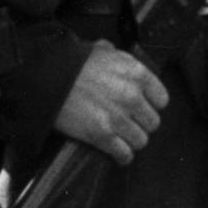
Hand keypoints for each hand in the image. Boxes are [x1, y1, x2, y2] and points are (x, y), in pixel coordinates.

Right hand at [50, 42, 167, 162]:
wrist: (46, 79)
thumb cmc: (71, 63)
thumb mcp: (99, 50)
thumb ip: (115, 55)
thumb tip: (113, 52)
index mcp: (136, 73)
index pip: (161, 99)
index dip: (150, 104)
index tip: (141, 107)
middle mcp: (132, 96)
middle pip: (152, 122)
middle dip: (140, 124)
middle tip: (127, 123)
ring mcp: (118, 117)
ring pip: (141, 140)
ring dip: (131, 141)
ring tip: (120, 138)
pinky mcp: (103, 135)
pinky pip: (124, 154)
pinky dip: (121, 156)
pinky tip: (116, 153)